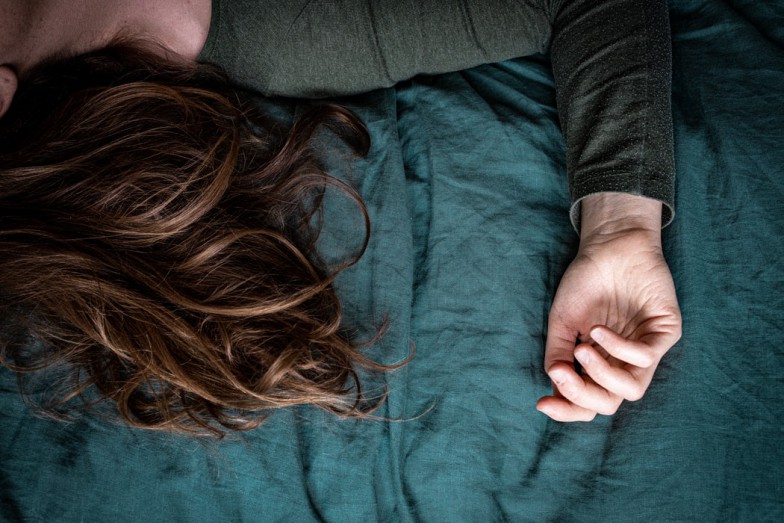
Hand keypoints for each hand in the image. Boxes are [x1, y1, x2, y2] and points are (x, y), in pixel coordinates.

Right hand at [536, 193, 681, 421]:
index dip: (566, 408)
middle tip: (561, 373)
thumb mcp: (563, 323)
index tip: (542, 403)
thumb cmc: (586, 281)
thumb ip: (559, 355)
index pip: (588, 401)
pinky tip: (599, 330)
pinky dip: (619, 350)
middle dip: (582, 395)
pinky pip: (646, 358)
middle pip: (609, 403)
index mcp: (600, 363)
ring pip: (632, 390)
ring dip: (602, 375)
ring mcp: (646, 349)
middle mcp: (624, 362)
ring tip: (582, 350)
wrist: (609, 246)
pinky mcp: (665, 332)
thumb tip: (555, 389)